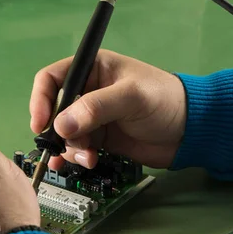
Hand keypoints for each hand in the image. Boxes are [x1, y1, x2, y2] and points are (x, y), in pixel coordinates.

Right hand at [30, 49, 185, 170]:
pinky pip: (76, 148)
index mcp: (92, 69)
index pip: (51, 79)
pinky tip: (80, 164)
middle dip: (56, 130)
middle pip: (53, 110)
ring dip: (69, 148)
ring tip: (88, 157)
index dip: (40, 99)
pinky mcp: (99, 138)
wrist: (193, 132)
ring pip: (63, 133)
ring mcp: (92, 117)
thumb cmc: (165, 101)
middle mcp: (87, 91)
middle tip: (64, 145)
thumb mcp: (130, 97)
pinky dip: (74, 157)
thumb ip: (95, 108)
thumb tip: (60, 126)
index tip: (40, 124)